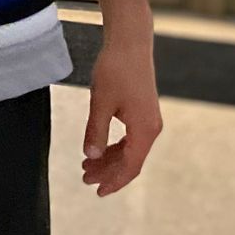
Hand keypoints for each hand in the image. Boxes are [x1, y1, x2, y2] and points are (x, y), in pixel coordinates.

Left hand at [83, 24, 162, 195]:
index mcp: (144, 129)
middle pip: (130, 161)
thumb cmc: (116, 70)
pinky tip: (98, 148)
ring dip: (109, 159)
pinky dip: (114, 146)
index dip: (114, 181)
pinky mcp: (142, 112)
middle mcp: (151, 128)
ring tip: (86, 164)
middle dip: (107, 171)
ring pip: (129, 150)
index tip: (97, 191)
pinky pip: (130, 138)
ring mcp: (148, 120)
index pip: (131, 166)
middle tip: (84, 177)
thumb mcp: (101, 102)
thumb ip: (96, 131)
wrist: (130, 44)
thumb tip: (91, 155)